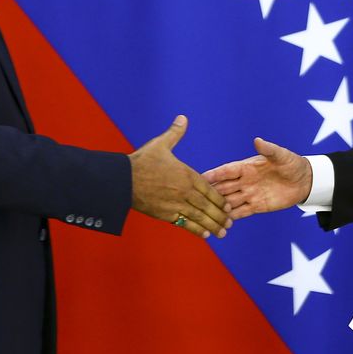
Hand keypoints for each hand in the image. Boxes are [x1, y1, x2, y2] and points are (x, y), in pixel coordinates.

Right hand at [129, 115, 231, 238]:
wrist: (123, 180)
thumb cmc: (142, 161)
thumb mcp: (160, 144)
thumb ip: (175, 133)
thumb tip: (183, 118)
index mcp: (186, 174)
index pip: (209, 188)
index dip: (220, 198)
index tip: (228, 206)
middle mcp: (185, 191)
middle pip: (207, 205)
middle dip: (220, 215)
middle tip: (229, 224)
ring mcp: (176, 204)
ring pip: (199, 217)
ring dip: (212, 225)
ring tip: (222, 233)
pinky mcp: (165, 214)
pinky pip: (185, 223)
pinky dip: (196, 230)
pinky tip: (204, 235)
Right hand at [202, 137, 312, 219]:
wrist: (304, 181)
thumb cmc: (292, 163)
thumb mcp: (281, 156)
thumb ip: (268, 149)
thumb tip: (257, 140)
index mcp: (246, 167)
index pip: (226, 171)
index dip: (214, 174)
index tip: (200, 177)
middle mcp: (244, 181)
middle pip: (223, 187)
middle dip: (211, 193)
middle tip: (196, 199)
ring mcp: (249, 194)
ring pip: (229, 201)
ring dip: (219, 207)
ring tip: (206, 214)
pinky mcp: (256, 206)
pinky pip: (241, 212)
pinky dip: (231, 217)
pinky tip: (221, 222)